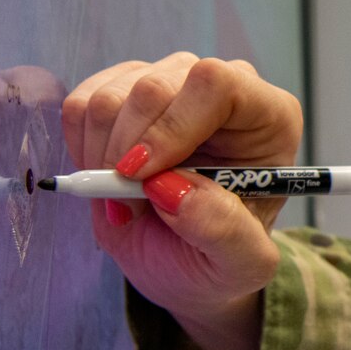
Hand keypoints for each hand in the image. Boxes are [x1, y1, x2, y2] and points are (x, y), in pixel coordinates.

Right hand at [61, 54, 303, 349]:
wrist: (184, 260)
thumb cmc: (220, 258)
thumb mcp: (241, 265)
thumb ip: (225, 232)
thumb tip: (176, 190)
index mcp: (269, 117)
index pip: (214, 85)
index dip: (170, 127)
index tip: (144, 179)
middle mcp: (222, 88)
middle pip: (153, 86)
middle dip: (126, 152)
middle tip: (130, 204)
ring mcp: (169, 84)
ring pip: (109, 96)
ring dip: (103, 157)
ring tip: (128, 198)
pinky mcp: (124, 91)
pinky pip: (81, 105)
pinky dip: (82, 149)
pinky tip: (108, 177)